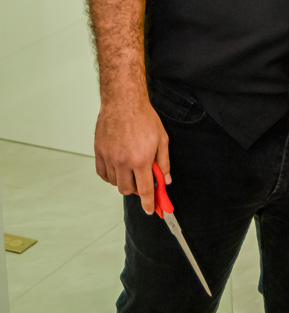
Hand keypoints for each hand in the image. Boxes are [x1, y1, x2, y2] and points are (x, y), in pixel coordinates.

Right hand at [94, 97, 169, 214]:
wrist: (124, 101)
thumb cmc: (144, 117)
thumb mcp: (162, 139)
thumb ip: (163, 162)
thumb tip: (165, 180)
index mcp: (141, 160)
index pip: (145, 190)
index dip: (149, 203)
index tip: (151, 210)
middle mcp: (123, 162)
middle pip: (127, 190)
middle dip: (136, 190)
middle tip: (142, 182)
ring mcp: (109, 157)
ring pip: (114, 183)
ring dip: (123, 181)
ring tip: (131, 170)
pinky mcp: (99, 152)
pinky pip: (102, 173)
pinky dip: (110, 175)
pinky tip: (117, 168)